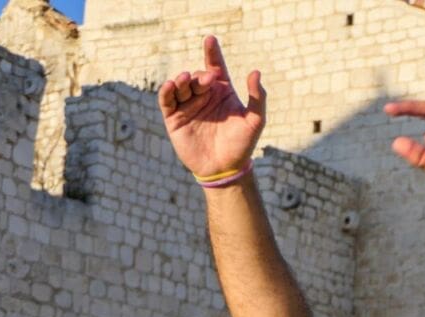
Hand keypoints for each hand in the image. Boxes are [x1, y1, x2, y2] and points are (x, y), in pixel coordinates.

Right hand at [157, 36, 265, 177]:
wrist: (225, 168)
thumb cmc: (242, 145)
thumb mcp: (255, 121)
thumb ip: (257, 97)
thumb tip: (255, 72)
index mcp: (222, 92)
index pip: (215, 66)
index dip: (212, 52)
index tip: (211, 39)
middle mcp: (204, 96)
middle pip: (197, 76)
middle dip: (200, 75)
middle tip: (208, 79)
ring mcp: (188, 106)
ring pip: (181, 85)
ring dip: (182, 79)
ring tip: (186, 79)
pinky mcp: (174, 118)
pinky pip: (167, 100)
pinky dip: (167, 91)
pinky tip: (171, 85)